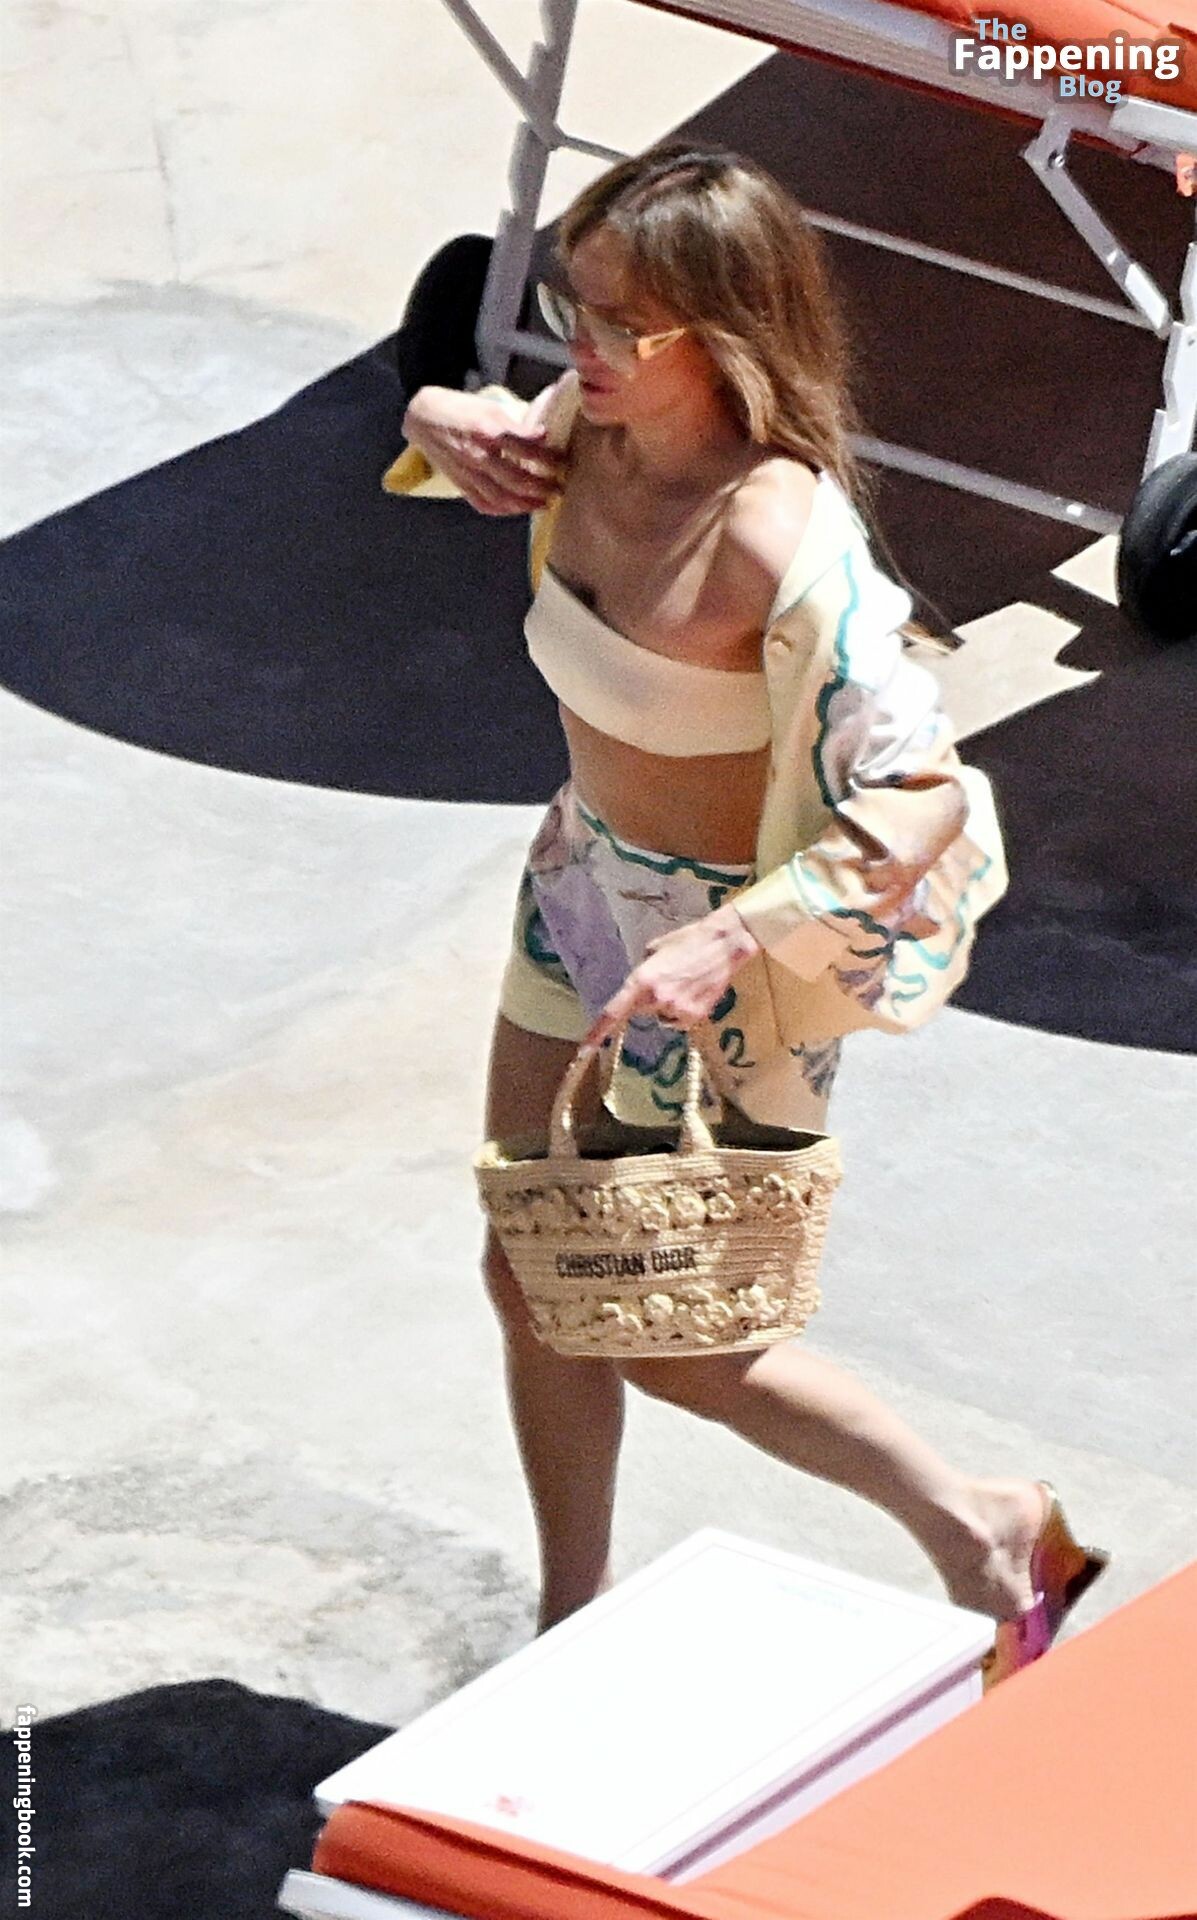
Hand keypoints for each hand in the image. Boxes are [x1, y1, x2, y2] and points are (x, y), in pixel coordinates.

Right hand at [401, 385, 568, 515]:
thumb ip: (513, 423)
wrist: (423, 417)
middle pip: (516, 478)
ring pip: (502, 496)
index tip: (562, 460)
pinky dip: (503, 510)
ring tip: (544, 503)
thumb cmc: (458, 408)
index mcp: (487, 430)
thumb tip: (540, 436)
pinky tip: (517, 509)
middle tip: (559, 487)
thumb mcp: (489, 406)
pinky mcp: (460, 483)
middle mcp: (478, 454)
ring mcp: (468, 472)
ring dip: (526, 503)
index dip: (546, 457)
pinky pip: (484, 503)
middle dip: (542, 486)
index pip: (524, 448)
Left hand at [583, 906, 761, 1050]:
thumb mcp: (655, 950)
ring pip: (662, 1016)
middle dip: (646, 1000)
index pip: (614, 1011)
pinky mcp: (695, 1016)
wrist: (724, 944)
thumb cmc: (688, 940)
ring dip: (667, 1005)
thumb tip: (638, 988)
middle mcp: (657, 999)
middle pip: (641, 1011)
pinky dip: (684, 1010)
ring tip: (685, 982)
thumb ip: (642, 973)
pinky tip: (695, 991)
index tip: (584, 1048)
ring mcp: (677, 1009)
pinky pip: (680, 1019)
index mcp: (642, 980)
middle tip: (665, 979)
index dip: (597, 1031)